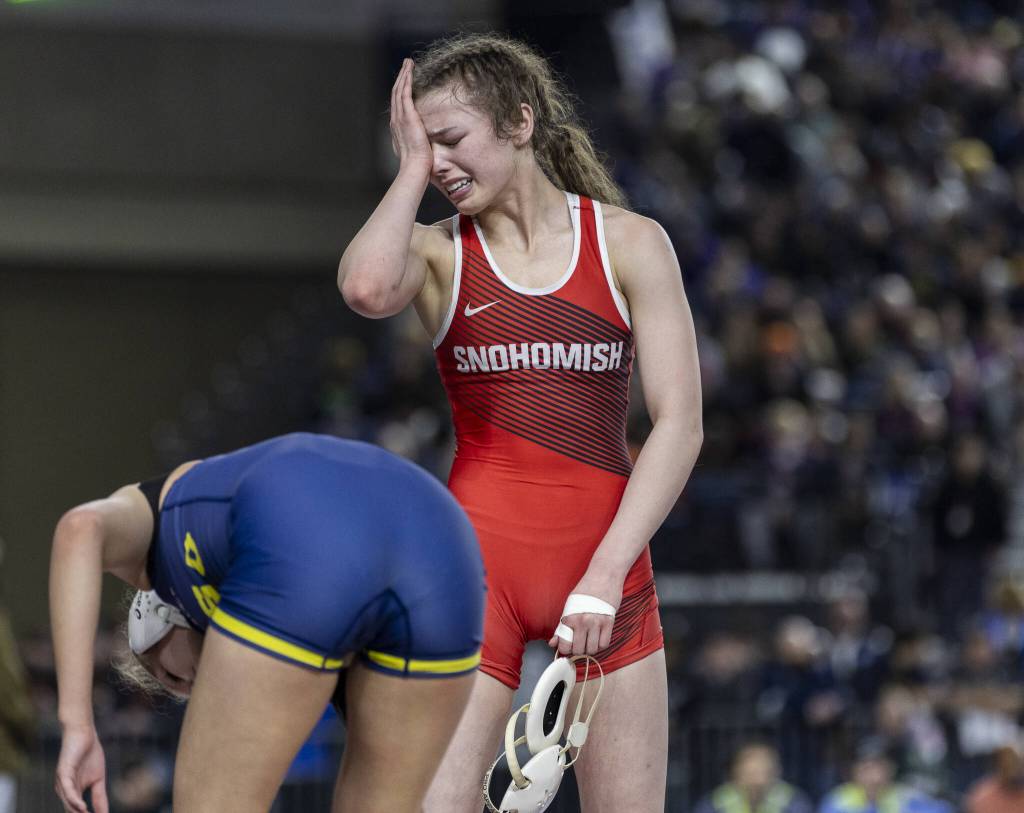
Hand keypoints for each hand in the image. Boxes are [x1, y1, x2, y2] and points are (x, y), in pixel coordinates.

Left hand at [55, 724, 107, 812]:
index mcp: (72, 793)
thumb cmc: (90, 754)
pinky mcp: (63, 773)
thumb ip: (100, 797)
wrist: (84, 733)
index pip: (78, 812)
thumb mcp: (99, 779)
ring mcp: (62, 783)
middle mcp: (64, 791)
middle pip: (72, 812)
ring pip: (68, 804)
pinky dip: (75, 801)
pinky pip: (68, 791)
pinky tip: (83, 808)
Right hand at [389, 59, 432, 176]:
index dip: (400, 90)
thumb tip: (421, 140)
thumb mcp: (414, 149)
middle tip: (405, 65)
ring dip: (403, 75)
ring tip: (408, 63)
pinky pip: (405, 93)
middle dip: (401, 77)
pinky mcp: (407, 115)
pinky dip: (406, 80)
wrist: (415, 166)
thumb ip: (415, 141)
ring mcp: (400, 117)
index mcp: (397, 127)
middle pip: (396, 93)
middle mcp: (396, 119)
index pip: (397, 104)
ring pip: (399, 89)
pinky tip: (410, 71)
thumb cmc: (417, 163)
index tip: (404, 81)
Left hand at [548, 568, 624, 656]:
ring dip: (589, 649)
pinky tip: (597, 638)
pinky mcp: (610, 622)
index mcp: (571, 616)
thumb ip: (561, 626)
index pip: (565, 644)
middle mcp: (584, 621)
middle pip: (579, 649)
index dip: (565, 649)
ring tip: (587, 641)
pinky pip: (605, 643)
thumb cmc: (586, 589)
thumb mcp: (570, 606)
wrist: (604, 575)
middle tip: (577, 644)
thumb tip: (552, 643)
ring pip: (592, 649)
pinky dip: (600, 645)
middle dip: (577, 650)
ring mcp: (598, 622)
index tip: (566, 648)